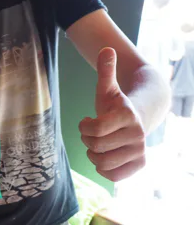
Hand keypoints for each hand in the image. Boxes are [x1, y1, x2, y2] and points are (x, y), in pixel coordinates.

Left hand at [78, 48, 145, 181]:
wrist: (140, 117)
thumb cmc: (116, 104)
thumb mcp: (107, 88)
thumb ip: (106, 70)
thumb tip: (106, 48)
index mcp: (128, 115)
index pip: (95, 129)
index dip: (84, 127)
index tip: (86, 121)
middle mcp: (138, 135)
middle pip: (96, 147)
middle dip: (87, 140)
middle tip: (92, 133)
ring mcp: (140, 151)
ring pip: (102, 163)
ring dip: (94, 154)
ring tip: (99, 144)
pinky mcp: (140, 165)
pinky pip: (112, 176)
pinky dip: (103, 168)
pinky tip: (106, 156)